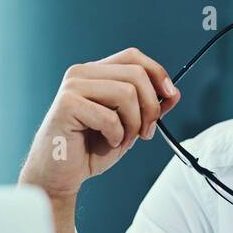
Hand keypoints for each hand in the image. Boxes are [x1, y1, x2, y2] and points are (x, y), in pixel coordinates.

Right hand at [19, 47, 179, 202]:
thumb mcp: (128, 126)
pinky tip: (108, 142)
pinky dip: (117, 135)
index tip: (171, 96)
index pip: (134, 57)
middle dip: (150, 107)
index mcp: (95, 73)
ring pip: (126, 93)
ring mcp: (73, 87)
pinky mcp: (67, 105)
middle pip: (136, 74)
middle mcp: (82, 73)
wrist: (59, 175)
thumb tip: (173, 93)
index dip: (158, 74)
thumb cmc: (89, 150)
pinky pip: (110, 116)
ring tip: (124, 140)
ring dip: (134, 124)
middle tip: (146, 133)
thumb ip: (147, 107)